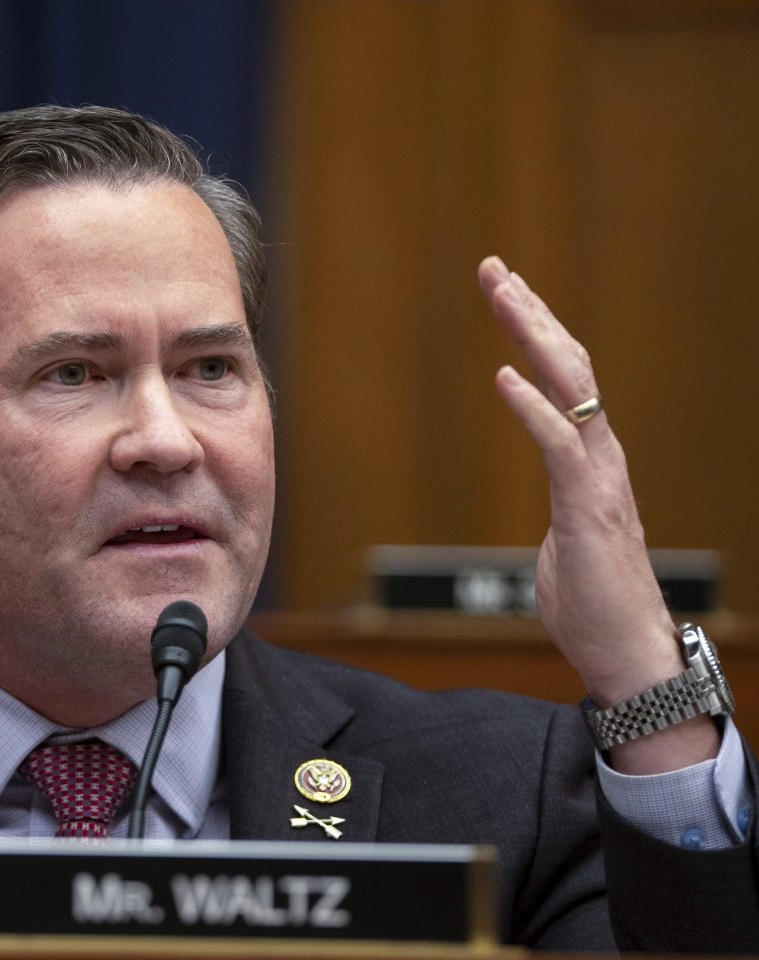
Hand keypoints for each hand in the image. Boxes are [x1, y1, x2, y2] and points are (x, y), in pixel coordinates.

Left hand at [478, 257, 717, 772]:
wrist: (627, 653)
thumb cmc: (593, 607)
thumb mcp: (563, 548)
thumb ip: (559, 520)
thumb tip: (550, 527)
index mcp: (591, 461)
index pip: (565, 380)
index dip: (537, 333)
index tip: (508, 291)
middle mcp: (601, 456)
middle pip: (569, 365)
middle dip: (531, 312)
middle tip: (495, 269)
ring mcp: (599, 477)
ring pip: (573, 387)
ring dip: (535, 336)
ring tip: (502, 293)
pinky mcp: (589, 506)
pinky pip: (561, 445)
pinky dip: (533, 409)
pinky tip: (504, 377)